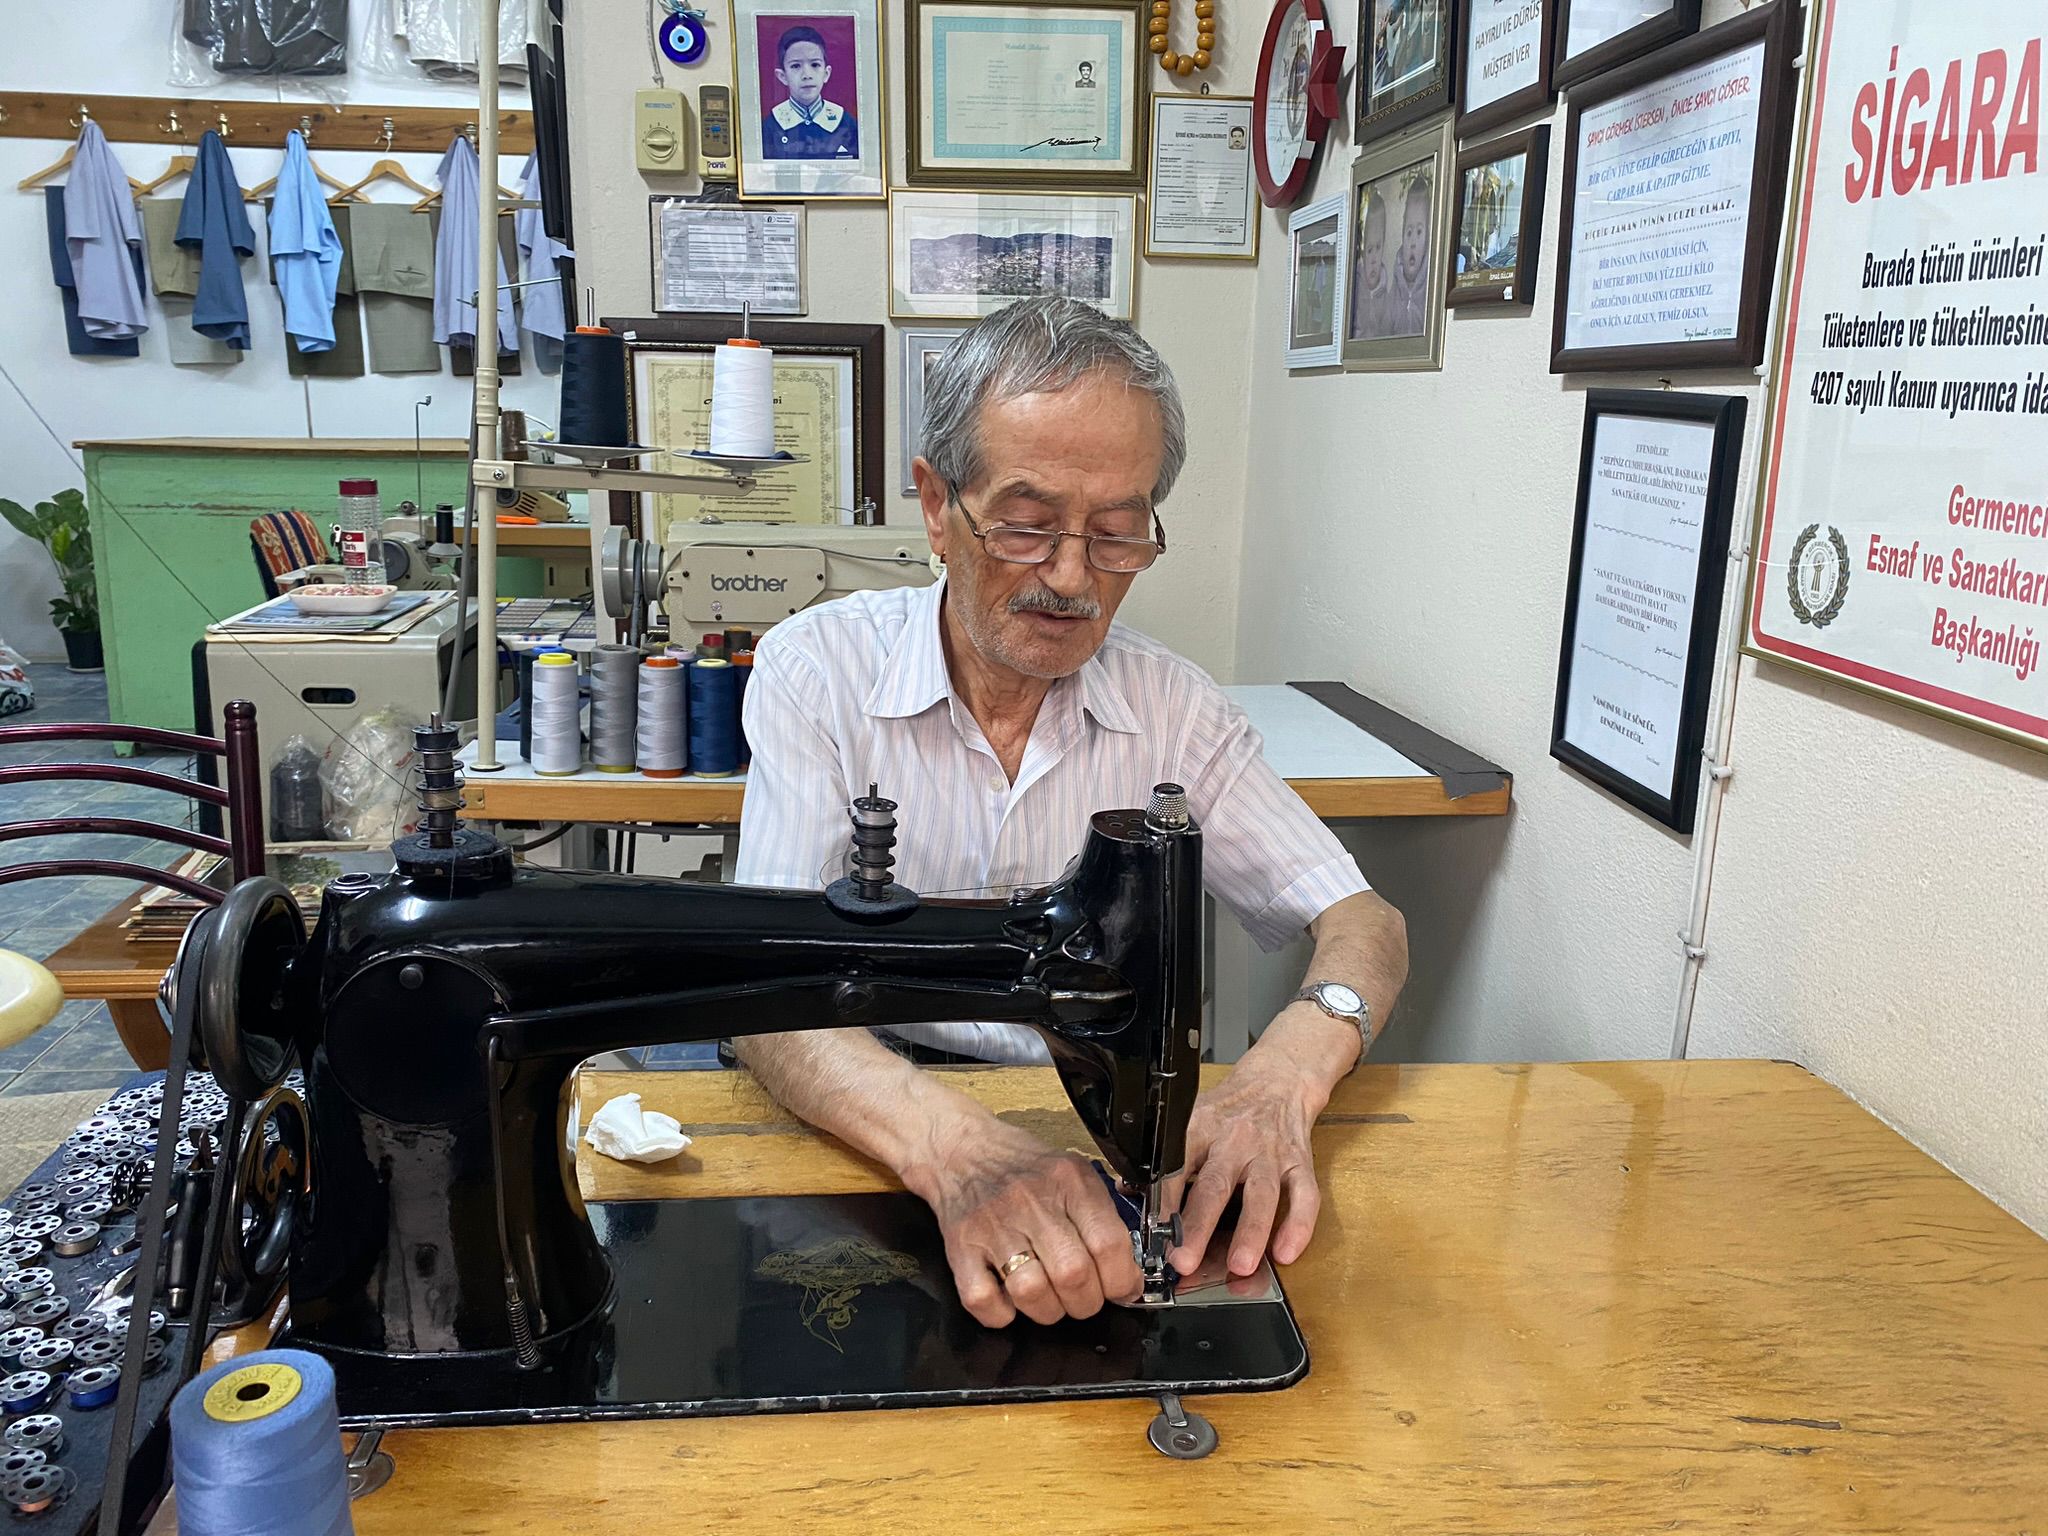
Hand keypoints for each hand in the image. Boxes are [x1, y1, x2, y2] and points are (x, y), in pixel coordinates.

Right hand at [906, 1109, 1142, 1327]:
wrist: (961, 1149)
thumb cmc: (1022, 1167)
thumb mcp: (1072, 1172)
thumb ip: (1102, 1216)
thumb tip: (1129, 1272)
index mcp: (1067, 1180)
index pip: (1109, 1244)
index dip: (1123, 1280)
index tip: (1124, 1289)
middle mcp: (1030, 1201)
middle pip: (1073, 1275)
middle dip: (1087, 1302)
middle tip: (1084, 1297)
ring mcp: (991, 1225)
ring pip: (1031, 1293)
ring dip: (1048, 1311)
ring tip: (1050, 1299)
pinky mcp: (960, 1247)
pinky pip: (982, 1301)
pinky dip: (1001, 1313)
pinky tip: (1010, 1299)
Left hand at [1163, 1046, 1327, 1278]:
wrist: (1277, 1081)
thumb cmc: (1228, 1110)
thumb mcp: (1190, 1121)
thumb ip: (1164, 1160)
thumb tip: (1127, 1192)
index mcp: (1200, 1130)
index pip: (1177, 1168)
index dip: (1164, 1203)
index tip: (1154, 1235)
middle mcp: (1235, 1141)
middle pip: (1216, 1185)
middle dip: (1200, 1226)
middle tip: (1185, 1261)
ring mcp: (1270, 1153)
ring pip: (1262, 1193)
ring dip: (1251, 1232)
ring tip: (1241, 1266)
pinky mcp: (1299, 1162)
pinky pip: (1305, 1195)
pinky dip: (1298, 1225)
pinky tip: (1287, 1253)